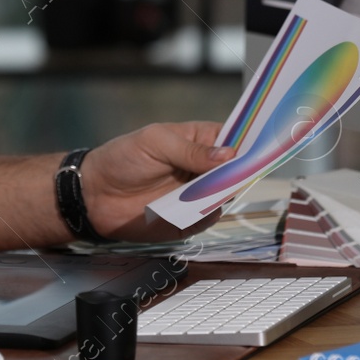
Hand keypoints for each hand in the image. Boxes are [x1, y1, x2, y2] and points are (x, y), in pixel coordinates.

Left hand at [79, 122, 235, 241]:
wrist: (95, 195)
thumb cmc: (122, 158)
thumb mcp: (155, 144)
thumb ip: (191, 150)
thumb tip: (229, 155)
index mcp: (199, 141)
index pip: (235, 140)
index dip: (249, 143)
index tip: (264, 147)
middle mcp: (204, 168)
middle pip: (237, 171)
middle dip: (240, 173)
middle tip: (234, 172)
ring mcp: (199, 195)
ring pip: (226, 196)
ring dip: (219, 195)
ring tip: (200, 191)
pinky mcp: (190, 220)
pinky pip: (208, 219)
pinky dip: (202, 216)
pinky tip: (186, 209)